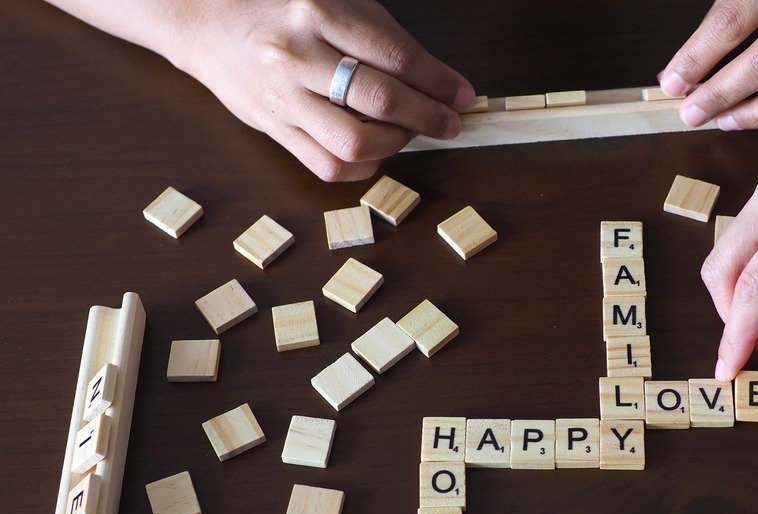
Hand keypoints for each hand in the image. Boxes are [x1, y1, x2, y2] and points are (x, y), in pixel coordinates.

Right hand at [169, 0, 474, 179]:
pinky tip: (377, 151)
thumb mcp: (334, 2)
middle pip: (381, 101)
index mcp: (320, 11)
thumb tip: (438, 80)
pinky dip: (364, 167)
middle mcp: (299, 55)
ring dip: (397, 144)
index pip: (396, 56)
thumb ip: (382, 38)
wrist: (206, 20)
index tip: (463, 96)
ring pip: (355, 142)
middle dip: (428, 117)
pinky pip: (328, 166)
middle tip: (450, 123)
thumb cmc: (282, 9)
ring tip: (410, 133)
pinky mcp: (274, 130)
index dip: (439, 82)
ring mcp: (283, 98)